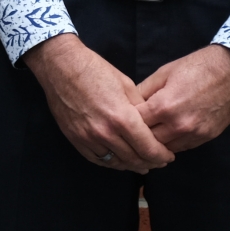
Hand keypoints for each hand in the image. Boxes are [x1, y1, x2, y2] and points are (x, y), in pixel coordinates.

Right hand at [23, 33, 175, 172]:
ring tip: (141, 163)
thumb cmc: (95, 70)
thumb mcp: (126, 85)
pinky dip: (111, 162)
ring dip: (132, 165)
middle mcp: (105, 133)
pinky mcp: (75, 138)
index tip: (169, 156)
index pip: (149, 149)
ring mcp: (88, 138)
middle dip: (151, 162)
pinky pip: (97, 159)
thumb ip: (141, 109)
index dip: (162, 156)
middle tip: (159, 161)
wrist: (60, 66)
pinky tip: (119, 159)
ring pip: (116, 163)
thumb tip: (152, 126)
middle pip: (134, 159)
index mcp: (122, 118)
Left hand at [136, 44, 229, 151]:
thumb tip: (128, 103)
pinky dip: (173, 143)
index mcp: (163, 106)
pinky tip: (168, 134)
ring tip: (149, 133)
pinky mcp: (207, 137)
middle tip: (133, 128)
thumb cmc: (196, 67)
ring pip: (165, 148)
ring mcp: (194, 134)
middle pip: (149, 140)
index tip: (123, 117)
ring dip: (156, 142)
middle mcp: (178, 125)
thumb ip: (144, 91)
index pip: (135, 124)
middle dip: (139, 134)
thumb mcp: (163, 73)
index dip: (127, 120)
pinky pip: (183, 147)